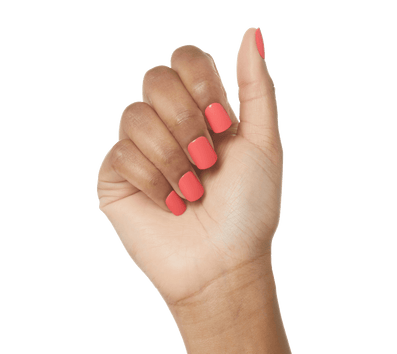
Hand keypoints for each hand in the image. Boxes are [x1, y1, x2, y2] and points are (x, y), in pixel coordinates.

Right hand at [96, 27, 282, 306]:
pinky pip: (122, 155)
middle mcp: (169, 125)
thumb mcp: (263, 144)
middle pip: (156, 79)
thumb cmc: (250, 209)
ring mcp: (140, 150)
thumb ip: (256, 87)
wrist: (223, 263)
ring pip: (136, 116)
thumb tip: (252, 30)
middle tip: (207, 162)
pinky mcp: (117, 177)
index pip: (185, 59)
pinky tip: (173, 206)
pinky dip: (155, 183)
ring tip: (193, 192)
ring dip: (172, 158)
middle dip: (187, 122)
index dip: (202, 85)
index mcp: (203, 112)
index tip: (223, 126)